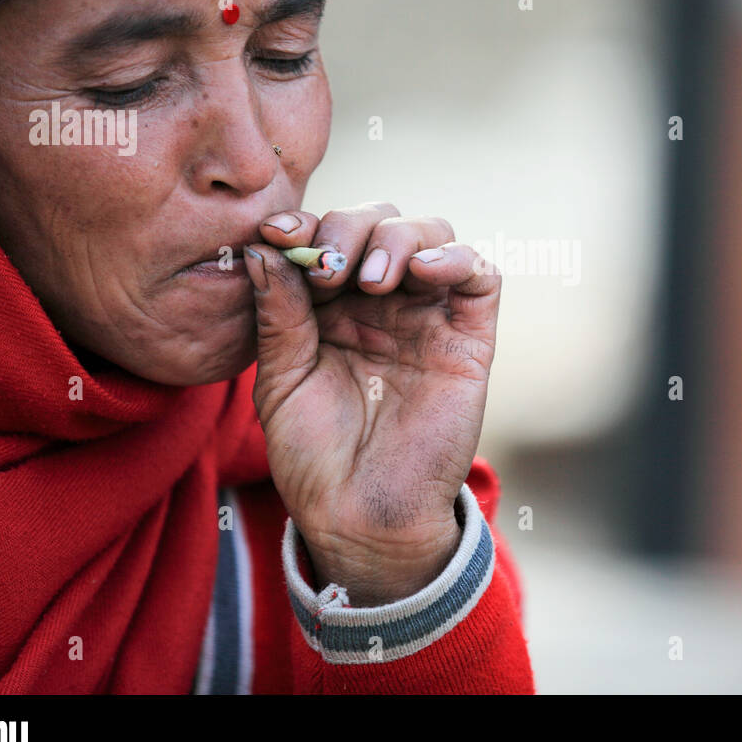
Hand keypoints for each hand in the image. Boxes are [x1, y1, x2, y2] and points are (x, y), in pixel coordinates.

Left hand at [243, 201, 499, 605]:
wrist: (361, 518)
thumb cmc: (314, 457)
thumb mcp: (280, 380)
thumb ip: (278, 314)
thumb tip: (261, 248)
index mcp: (331, 306)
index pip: (326, 238)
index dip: (304, 224)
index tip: (275, 232)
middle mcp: (382, 303)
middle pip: (378, 223)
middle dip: (348, 228)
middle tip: (326, 267)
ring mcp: (427, 317)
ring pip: (430, 235)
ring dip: (398, 238)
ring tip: (371, 280)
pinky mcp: (470, 340)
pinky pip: (480, 277)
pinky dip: (456, 257)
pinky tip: (422, 271)